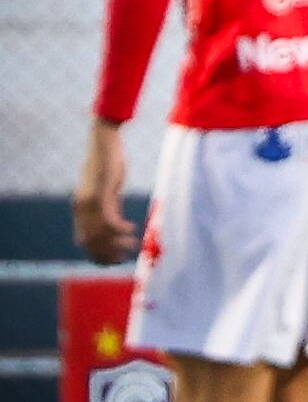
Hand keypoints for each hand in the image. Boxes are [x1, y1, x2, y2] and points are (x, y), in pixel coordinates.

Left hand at [72, 120, 136, 265]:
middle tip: (125, 256)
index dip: (99, 255)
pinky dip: (121, 230)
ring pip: (99, 235)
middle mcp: (82, 209)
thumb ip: (110, 207)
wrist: (103, 142)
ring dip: (116, 244)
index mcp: (81, 209)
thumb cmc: (108, 163)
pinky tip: (132, 229)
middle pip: (90, 243)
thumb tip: (117, 224)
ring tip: (132, 244)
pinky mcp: (99, 195)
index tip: (116, 259)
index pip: (84, 242)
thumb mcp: (108, 190)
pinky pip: (109, 221)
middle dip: (107, 254)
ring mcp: (88, 203)